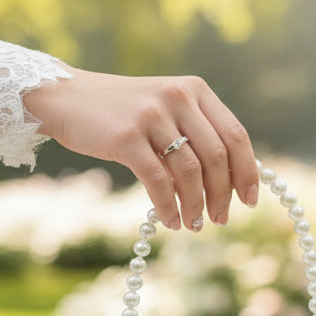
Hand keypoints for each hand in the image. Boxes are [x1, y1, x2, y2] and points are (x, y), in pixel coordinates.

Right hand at [24, 68, 259, 230]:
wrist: (66, 98)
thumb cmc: (120, 112)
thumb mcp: (165, 109)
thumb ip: (195, 132)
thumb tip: (229, 181)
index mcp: (194, 90)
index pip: (236, 135)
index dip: (247, 172)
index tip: (249, 201)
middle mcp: (178, 97)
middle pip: (217, 157)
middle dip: (223, 195)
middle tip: (220, 220)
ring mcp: (151, 115)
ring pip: (190, 172)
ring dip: (196, 205)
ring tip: (193, 225)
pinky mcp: (126, 136)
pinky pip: (158, 180)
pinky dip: (168, 206)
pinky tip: (170, 221)